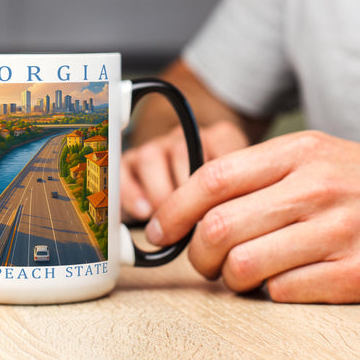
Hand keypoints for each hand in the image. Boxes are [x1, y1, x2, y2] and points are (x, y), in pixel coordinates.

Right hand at [121, 120, 248, 221]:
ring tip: (169, 221)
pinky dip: (131, 193)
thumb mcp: (236, 193)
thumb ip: (236, 198)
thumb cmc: (218, 197)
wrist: (186, 193)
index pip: (222, 148)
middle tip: (193, 221)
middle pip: (182, 152)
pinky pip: (123, 171)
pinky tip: (144, 212)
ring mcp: (157, 147)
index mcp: (218, 139)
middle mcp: (186, 138)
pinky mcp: (131, 163)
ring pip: (151, 157)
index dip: (220, 184)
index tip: (221, 212)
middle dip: (187, 193)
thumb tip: (228, 221)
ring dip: (160, 194)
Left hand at [144, 131, 359, 302]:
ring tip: (245, 277)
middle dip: (197, 256)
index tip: (158, 232)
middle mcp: (317, 188)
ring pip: (243, 266)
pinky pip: (284, 294)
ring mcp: (339, 232)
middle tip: (204, 264)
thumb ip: (266, 176)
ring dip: (230, 281)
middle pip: (218, 227)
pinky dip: (273, 295)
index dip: (173, 210)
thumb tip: (200, 207)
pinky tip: (288, 284)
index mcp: (302, 153)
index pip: (212, 179)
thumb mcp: (325, 156)